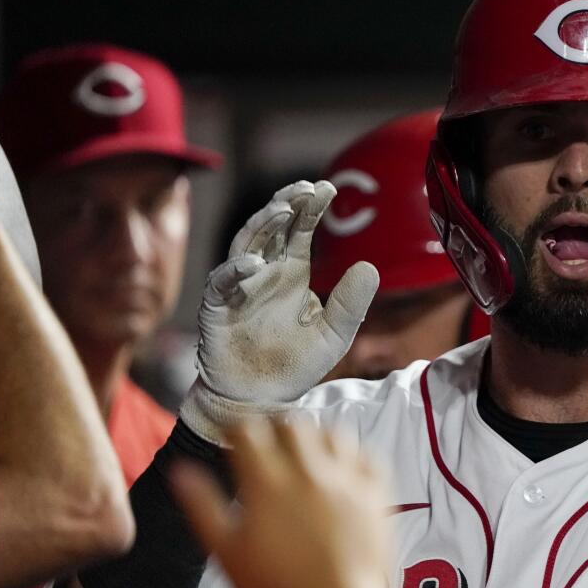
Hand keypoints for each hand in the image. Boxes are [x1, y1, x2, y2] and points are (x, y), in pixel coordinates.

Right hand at [171, 421, 394, 587]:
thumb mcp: (226, 551)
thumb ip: (202, 506)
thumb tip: (180, 470)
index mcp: (268, 482)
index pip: (249, 429)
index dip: (238, 428)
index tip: (235, 438)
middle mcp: (309, 471)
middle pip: (292, 424)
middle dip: (276, 427)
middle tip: (270, 444)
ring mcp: (347, 479)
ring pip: (333, 432)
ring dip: (316, 435)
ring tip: (306, 451)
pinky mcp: (376, 492)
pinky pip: (368, 454)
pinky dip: (354, 453)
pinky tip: (344, 466)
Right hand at [181, 181, 378, 445]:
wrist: (260, 399)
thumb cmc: (295, 364)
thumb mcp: (334, 335)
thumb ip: (350, 303)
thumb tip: (369, 266)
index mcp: (292, 272)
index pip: (300, 230)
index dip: (310, 207)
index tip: (327, 187)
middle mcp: (265, 272)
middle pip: (272, 227)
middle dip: (287, 204)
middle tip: (306, 188)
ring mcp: (239, 286)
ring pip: (247, 244)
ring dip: (263, 225)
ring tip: (283, 210)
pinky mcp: (217, 307)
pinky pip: (222, 282)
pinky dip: (236, 270)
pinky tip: (255, 263)